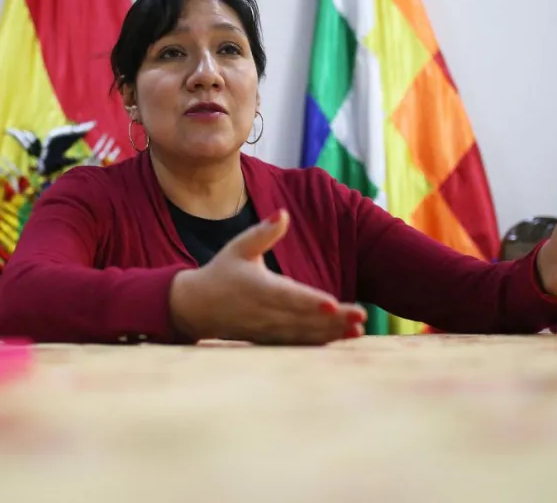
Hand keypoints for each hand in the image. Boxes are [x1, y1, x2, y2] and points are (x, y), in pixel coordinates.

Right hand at [169, 209, 366, 344]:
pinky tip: (340, 338)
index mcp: (258, 288)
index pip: (290, 297)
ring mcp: (267, 330)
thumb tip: (283, 214)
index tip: (334, 304)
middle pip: (303, 318)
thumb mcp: (239, 247)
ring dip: (330, 333)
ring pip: (303, 334)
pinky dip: (318, 342)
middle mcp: (265, 313)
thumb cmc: (222, 272)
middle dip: (333, 320)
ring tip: (357, 330)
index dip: (312, 302)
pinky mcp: (269, 340)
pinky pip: (297, 343)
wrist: (196, 307)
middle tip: (360, 317)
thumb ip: (264, 232)